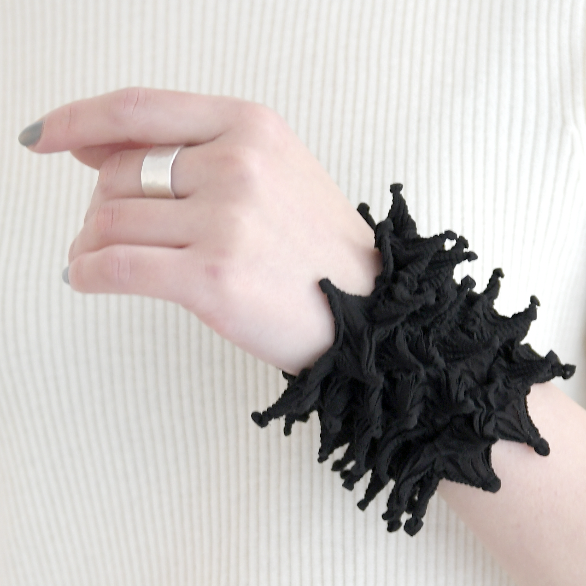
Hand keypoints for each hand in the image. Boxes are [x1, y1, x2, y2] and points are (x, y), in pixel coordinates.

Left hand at [25, 87, 381, 374]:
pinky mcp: (212, 279)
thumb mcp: (269, 172)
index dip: (79, 119)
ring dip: (89, 244)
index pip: (139, 109)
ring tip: (96, 260)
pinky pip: (115, 266)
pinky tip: (87, 278)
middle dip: (102, 206)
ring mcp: (226, 222)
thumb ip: (186, 150)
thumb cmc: (318, 247)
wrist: (368, 308)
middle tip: (112, 232)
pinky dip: (87, 273)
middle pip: (116, 174)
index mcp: (250, 128)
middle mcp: (238, 165)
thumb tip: (90, 145)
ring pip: (108, 221)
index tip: (45, 136)